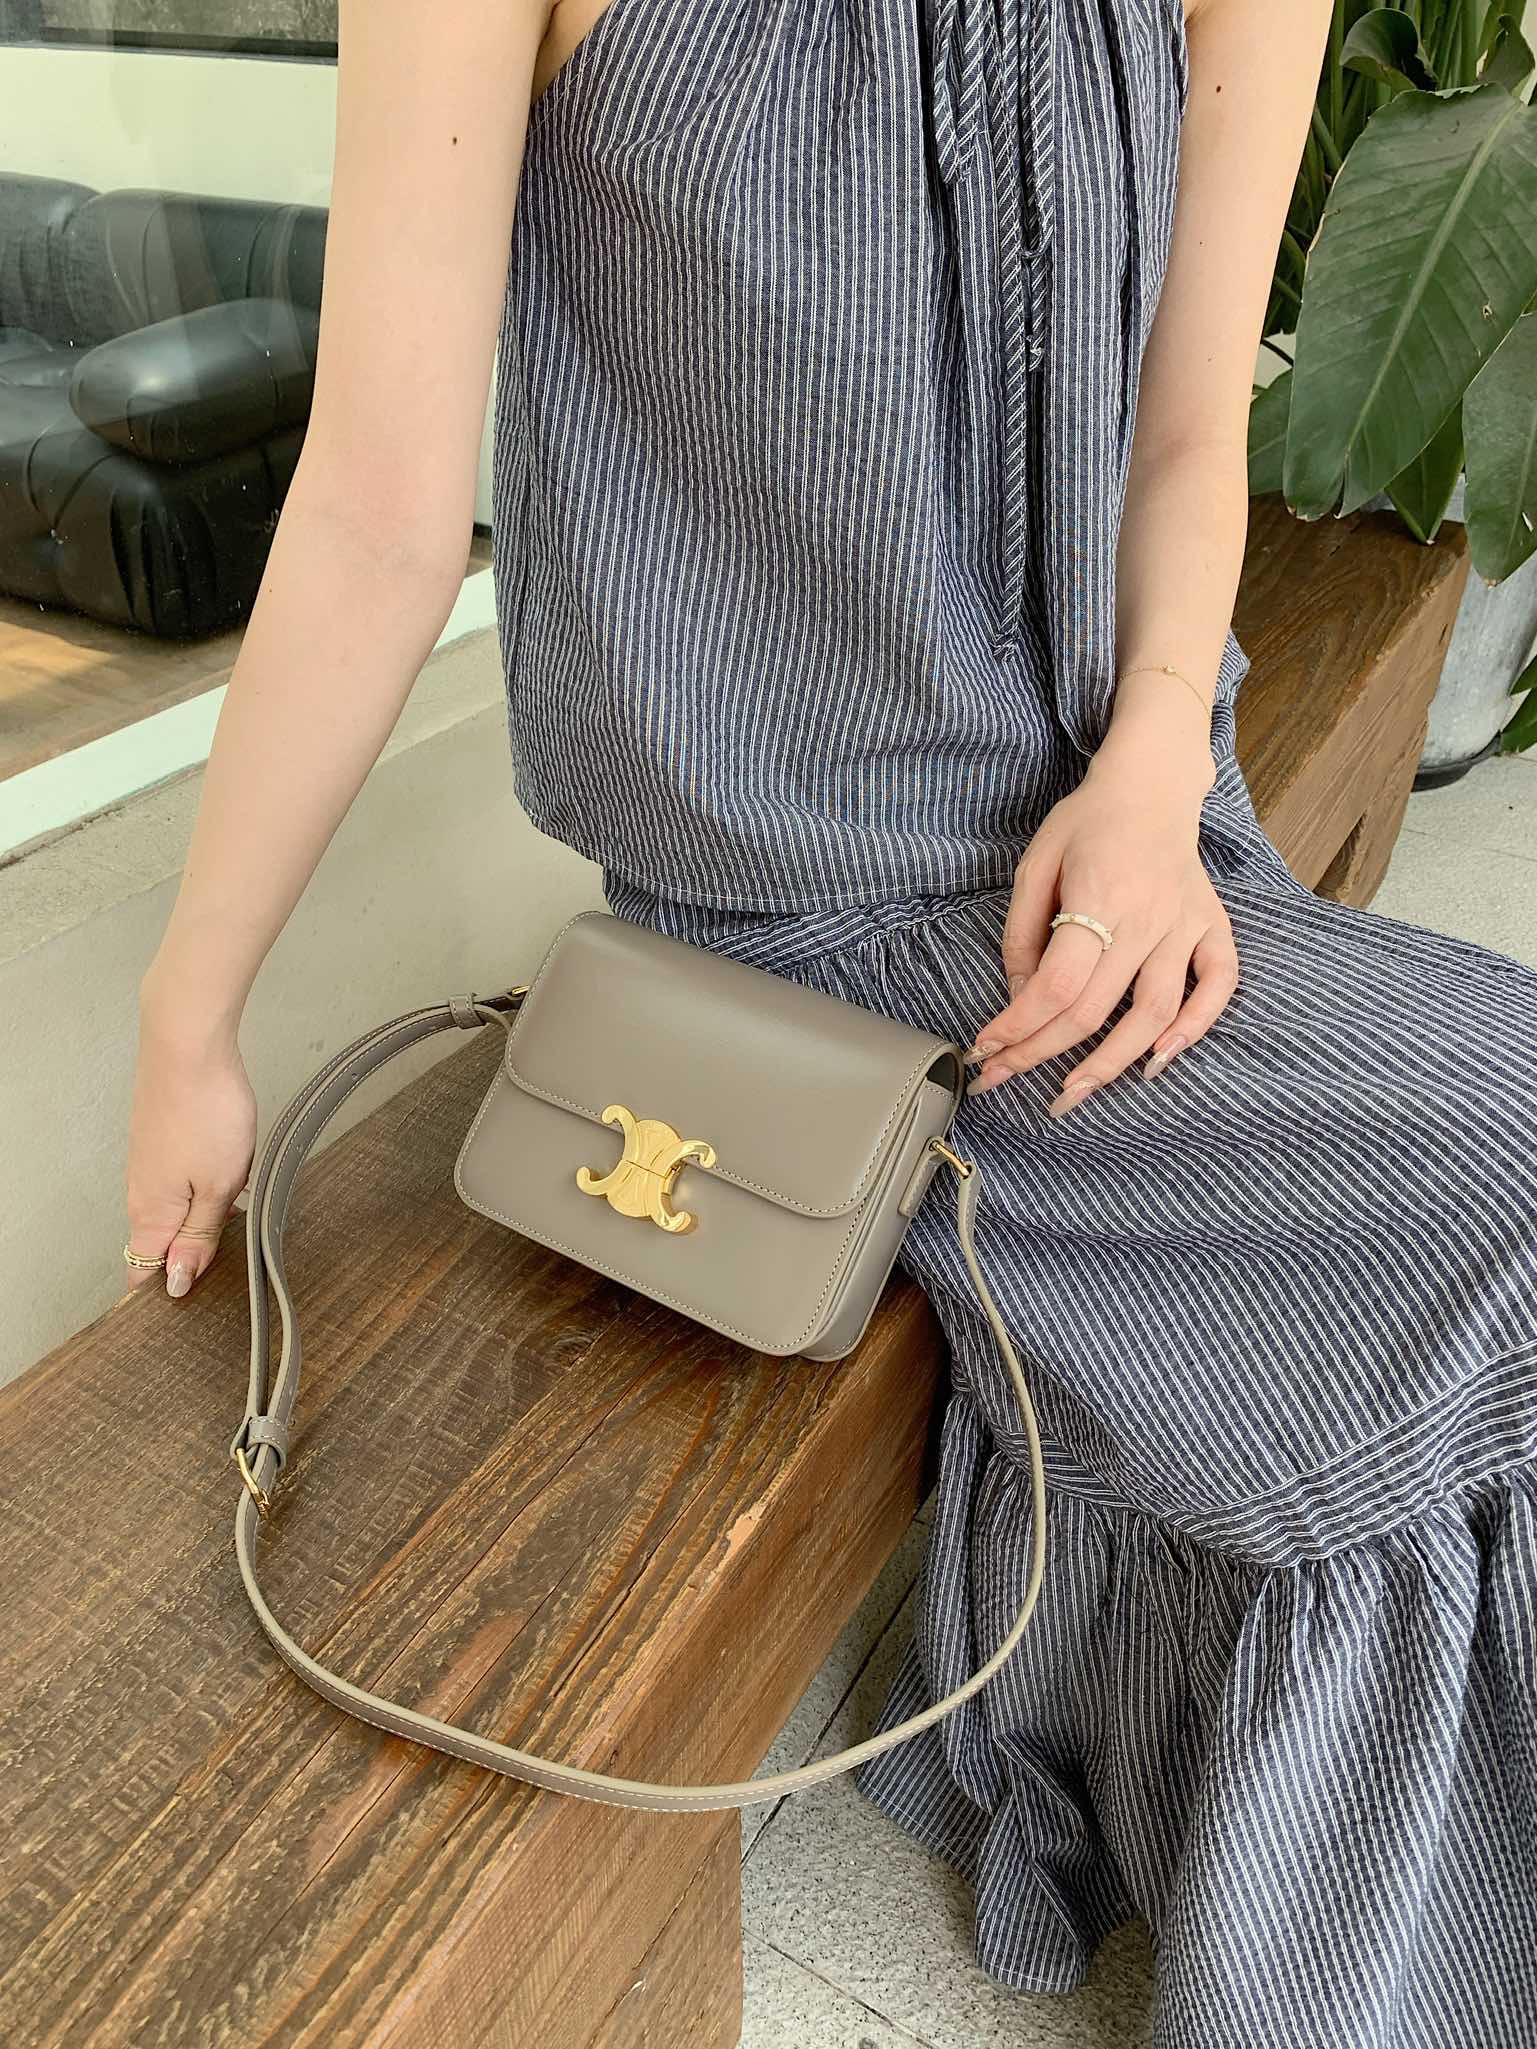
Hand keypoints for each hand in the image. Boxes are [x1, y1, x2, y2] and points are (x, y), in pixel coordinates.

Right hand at [125, 1008, 256, 1297]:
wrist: (189, 1048)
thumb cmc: (207, 1112)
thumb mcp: (217, 1187)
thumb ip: (197, 1237)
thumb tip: (175, 1281)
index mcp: (150, 1213)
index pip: (143, 1270)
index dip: (166, 1289)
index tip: (191, 1298)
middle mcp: (141, 1191)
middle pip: (163, 1240)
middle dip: (196, 1247)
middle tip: (229, 1234)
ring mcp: (150, 1163)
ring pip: (179, 1205)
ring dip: (209, 1208)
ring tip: (236, 1189)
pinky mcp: (163, 1139)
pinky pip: (185, 1176)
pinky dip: (210, 1177)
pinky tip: (233, 1162)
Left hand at [966, 730, 1238, 1114]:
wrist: (1151, 785)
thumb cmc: (1087, 823)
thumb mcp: (1036, 865)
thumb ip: (1023, 933)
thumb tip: (1019, 997)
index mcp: (1097, 896)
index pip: (1056, 985)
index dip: (1018, 1027)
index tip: (987, 1050)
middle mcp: (1146, 918)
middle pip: (1094, 1009)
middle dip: (1043, 1054)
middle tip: (1007, 1079)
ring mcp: (1185, 924)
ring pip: (1155, 1013)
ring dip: (1112, 1063)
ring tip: (1073, 1092)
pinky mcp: (1213, 925)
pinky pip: (1218, 985)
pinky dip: (1195, 1027)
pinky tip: (1158, 1058)